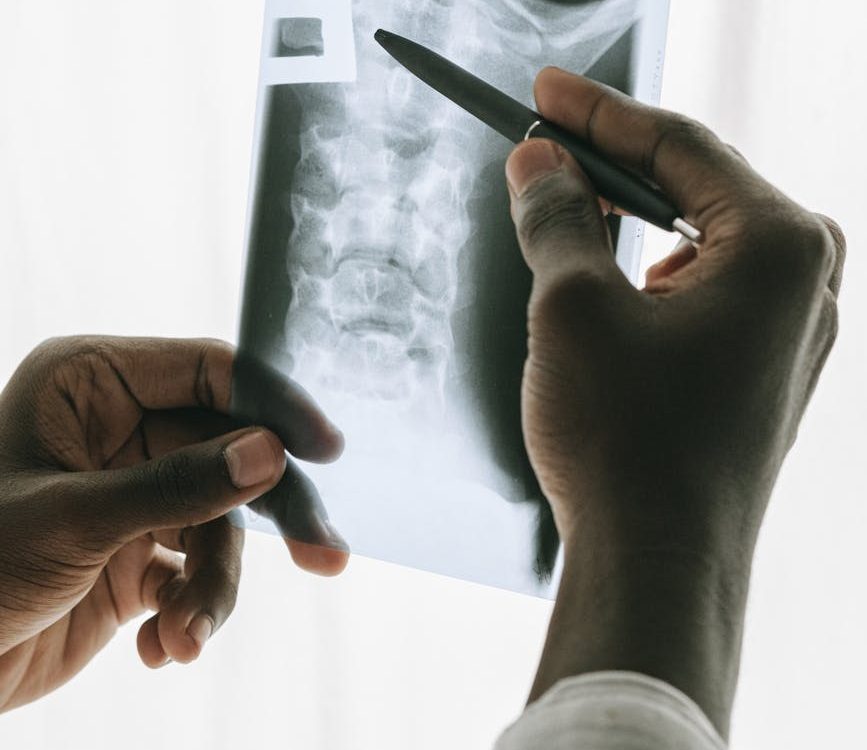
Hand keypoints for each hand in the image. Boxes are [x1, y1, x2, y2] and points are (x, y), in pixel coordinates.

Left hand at [0, 336, 345, 711]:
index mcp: (95, 385)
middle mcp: (123, 430)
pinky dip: (190, 611)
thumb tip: (270, 453)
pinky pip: (197, 570)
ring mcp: (136, 491)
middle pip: (232, 451)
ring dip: (213, 587)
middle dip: (270, 514)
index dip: (273, 406)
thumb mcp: (73, 521)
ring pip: (220, 523)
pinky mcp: (141, 552)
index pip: (211, 373)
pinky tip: (164, 647)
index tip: (325, 449)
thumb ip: (177, 485)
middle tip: (322, 556)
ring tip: (184, 638)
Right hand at [505, 69, 844, 734]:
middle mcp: (806, 282)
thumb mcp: (572, 307)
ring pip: (694, 245)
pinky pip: (701, 295)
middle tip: (542, 150)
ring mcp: (790, 331)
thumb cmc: (625, 442)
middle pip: (693, 190)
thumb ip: (558, 217)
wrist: (658, 566)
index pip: (678, 144)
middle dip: (611, 169)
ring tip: (561, 223)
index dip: (597, 113)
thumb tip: (540, 162)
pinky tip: (605, 293)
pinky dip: (646, 279)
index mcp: (780, 245)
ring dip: (626, 229)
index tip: (544, 92)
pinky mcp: (762, 370)